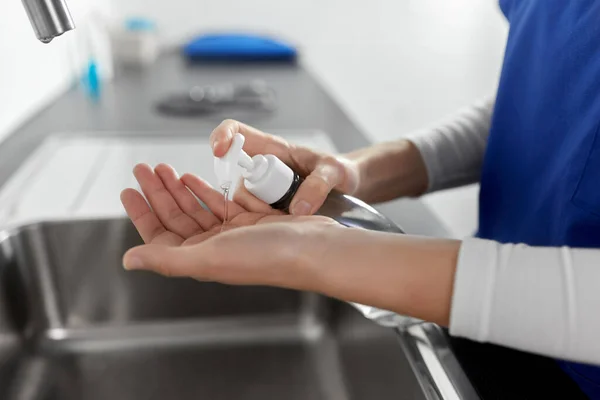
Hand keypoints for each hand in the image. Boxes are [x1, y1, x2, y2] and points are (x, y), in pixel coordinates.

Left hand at [120, 163, 336, 286]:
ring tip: (166, 168)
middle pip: (176, 217)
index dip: (142, 213)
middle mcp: (213, 247)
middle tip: (144, 168)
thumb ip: (167, 259)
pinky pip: (221, 202)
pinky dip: (206, 189)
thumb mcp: (211, 256)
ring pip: (196, 207)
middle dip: (158, 192)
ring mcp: (232, 233)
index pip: (160, 236)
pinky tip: (195, 177)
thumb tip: (128, 261)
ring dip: (179, 188)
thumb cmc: (267, 256)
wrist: (314, 248)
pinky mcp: (251, 220)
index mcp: (200, 259)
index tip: (128, 190)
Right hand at [210, 119, 359, 215]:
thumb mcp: (334, 172)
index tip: (220, 151)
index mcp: (272, 148)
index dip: (222, 137)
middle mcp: (261, 168)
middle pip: (235, 177)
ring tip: (286, 219)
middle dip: (248, 196)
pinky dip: (261, 224)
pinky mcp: (265, 209)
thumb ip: (318, 185)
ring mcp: (261, 190)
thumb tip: (297, 208)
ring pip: (241, 202)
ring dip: (257, 214)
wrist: (348, 188)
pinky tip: (281, 227)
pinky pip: (250, 217)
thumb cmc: (340, 171)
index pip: (236, 131)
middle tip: (274, 209)